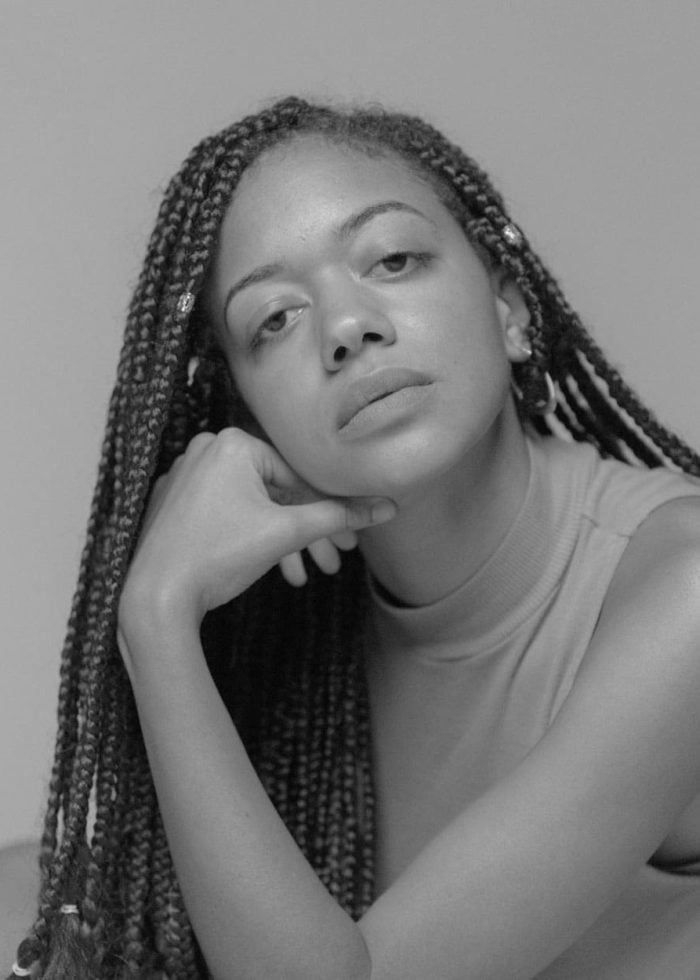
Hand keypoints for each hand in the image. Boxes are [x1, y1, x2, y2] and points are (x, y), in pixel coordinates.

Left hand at [118, 428, 395, 634]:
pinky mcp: (174, 503)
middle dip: (306, 533)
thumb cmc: (218, 556)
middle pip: (275, 492)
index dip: (328, 510)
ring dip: (281, 541)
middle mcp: (206, 450)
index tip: (349, 539)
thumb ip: (338, 516)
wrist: (157, 597)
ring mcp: (186, 476)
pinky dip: (249, 537)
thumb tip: (387, 508)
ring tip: (303, 574)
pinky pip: (225, 513)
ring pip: (252, 506)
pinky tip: (271, 568)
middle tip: (333, 561)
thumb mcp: (287, 533)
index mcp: (232, 443)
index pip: (297, 475)